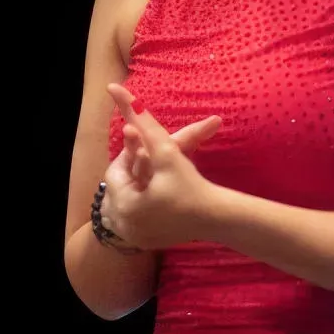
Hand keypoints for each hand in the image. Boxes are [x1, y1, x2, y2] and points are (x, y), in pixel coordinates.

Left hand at [102, 82, 222, 249]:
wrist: (218, 218)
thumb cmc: (191, 185)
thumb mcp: (165, 151)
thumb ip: (142, 120)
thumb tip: (115, 89)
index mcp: (124, 205)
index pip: (116, 171)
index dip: (131, 155)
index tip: (149, 150)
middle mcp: (123, 226)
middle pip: (120, 187)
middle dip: (133, 171)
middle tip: (152, 161)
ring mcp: (133, 238)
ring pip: (125, 203)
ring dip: (136, 187)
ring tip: (154, 177)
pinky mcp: (145, 244)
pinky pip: (133, 220)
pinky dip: (141, 205)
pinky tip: (157, 197)